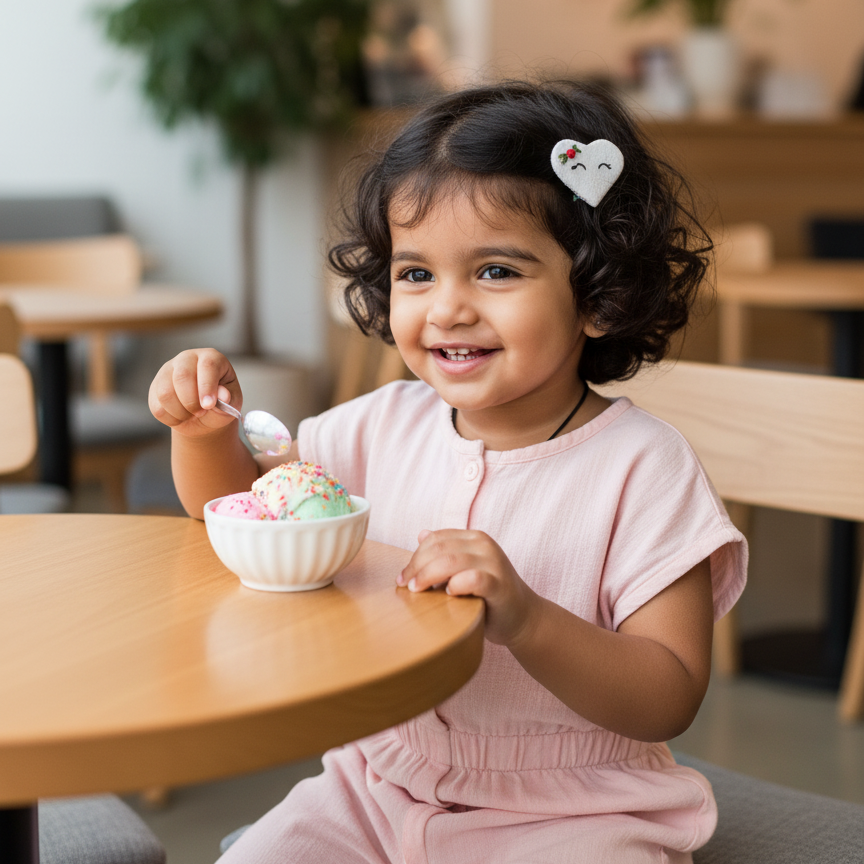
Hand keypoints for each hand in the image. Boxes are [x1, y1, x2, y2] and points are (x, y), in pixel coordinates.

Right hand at [149, 348, 240, 437]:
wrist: (204, 415)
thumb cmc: (221, 404)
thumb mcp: (232, 402)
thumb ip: (229, 399)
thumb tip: (224, 395)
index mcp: (211, 357)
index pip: (207, 365)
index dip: (207, 386)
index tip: (208, 405)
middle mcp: (187, 358)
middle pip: (182, 376)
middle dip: (191, 401)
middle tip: (201, 412)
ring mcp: (168, 370)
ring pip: (166, 393)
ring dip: (181, 412)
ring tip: (193, 415)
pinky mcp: (155, 386)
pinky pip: (157, 406)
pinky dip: (171, 419)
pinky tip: (182, 417)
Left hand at [398, 529, 539, 646]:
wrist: (523, 617)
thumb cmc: (488, 595)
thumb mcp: (466, 569)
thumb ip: (446, 553)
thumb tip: (421, 534)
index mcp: (475, 538)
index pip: (436, 539)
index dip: (415, 557)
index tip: (402, 577)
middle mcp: (485, 545)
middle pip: (439, 548)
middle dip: (416, 567)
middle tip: (406, 586)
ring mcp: (494, 563)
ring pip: (450, 560)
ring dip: (427, 576)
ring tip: (417, 591)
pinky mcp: (499, 584)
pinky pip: (472, 579)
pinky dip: (455, 585)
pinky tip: (447, 594)